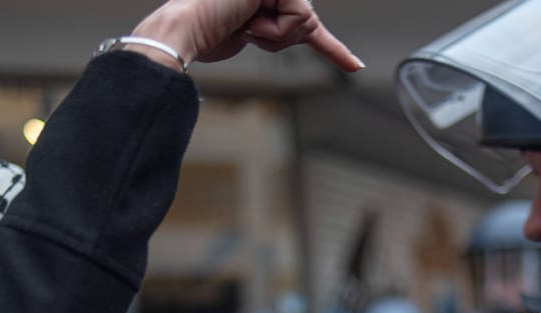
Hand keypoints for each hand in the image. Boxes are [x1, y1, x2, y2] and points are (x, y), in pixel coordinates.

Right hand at [131, 0, 363, 72]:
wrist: (186, 30)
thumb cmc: (205, 33)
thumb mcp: (250, 33)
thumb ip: (275, 29)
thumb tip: (303, 32)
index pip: (305, 23)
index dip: (333, 49)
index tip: (355, 67)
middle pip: (306, 23)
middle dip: (281, 39)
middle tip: (246, 30)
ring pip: (303, 21)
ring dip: (274, 34)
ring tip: (244, 23)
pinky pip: (298, 17)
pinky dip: (275, 29)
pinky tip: (250, 20)